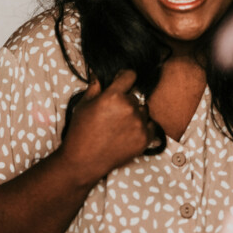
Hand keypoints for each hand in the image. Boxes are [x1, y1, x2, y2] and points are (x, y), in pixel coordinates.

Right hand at [58, 70, 156, 186]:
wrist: (84, 161)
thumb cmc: (80, 132)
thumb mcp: (83, 104)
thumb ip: (95, 86)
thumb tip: (98, 72)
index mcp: (113, 96)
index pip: (130, 75)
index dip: (124, 77)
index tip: (121, 82)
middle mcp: (129, 107)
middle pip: (135, 96)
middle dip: (126, 101)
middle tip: (114, 113)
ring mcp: (139, 124)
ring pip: (143, 110)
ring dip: (136, 114)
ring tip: (120, 125)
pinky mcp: (145, 139)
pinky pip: (151, 125)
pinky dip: (143, 127)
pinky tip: (129, 133)